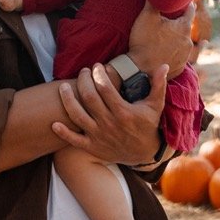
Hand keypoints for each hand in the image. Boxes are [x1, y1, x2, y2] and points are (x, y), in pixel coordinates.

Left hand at [52, 63, 166, 164]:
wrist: (143, 153)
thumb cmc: (147, 125)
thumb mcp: (155, 106)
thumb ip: (158, 85)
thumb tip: (165, 65)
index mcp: (123, 112)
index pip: (105, 88)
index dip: (98, 74)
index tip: (96, 66)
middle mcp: (109, 123)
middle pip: (89, 97)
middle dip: (83, 81)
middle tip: (83, 72)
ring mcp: (99, 136)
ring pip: (77, 115)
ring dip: (67, 100)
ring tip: (63, 87)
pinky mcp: (92, 147)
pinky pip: (73, 140)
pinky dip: (63, 132)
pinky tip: (54, 122)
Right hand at [127, 0, 194, 78]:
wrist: (140, 70)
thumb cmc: (144, 41)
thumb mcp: (147, 17)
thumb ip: (153, 1)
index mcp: (183, 27)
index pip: (190, 10)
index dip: (187, 4)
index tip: (186, 0)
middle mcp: (188, 42)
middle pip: (186, 28)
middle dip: (180, 23)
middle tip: (173, 19)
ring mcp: (185, 57)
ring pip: (185, 44)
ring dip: (179, 39)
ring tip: (171, 37)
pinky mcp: (179, 68)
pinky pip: (179, 58)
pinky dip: (176, 54)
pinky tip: (170, 52)